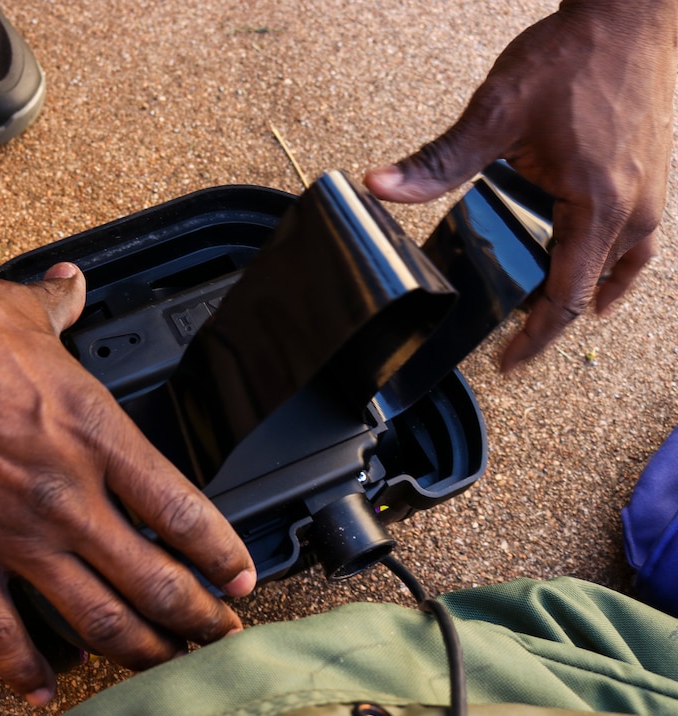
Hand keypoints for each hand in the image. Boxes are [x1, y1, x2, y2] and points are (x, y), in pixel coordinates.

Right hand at [0, 259, 255, 704]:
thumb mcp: (16, 310)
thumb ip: (58, 309)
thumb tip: (73, 288)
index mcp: (92, 432)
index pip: (181, 510)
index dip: (221, 553)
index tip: (240, 576)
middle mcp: (64, 492)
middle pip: (153, 581)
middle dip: (198, 619)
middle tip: (221, 637)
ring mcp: (12, 531)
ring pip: (95, 618)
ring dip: (138, 651)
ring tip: (164, 667)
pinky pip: (0, 631)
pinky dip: (26, 670)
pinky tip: (47, 690)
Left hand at [365, 0, 677, 370]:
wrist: (629, 15)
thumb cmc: (573, 57)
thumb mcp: (494, 113)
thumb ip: (438, 160)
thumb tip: (382, 185)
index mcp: (599, 204)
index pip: (565, 297)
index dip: (535, 339)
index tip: (508, 363)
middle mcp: (634, 209)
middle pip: (589, 289)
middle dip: (549, 321)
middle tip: (510, 339)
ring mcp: (651, 194)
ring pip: (619, 269)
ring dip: (580, 294)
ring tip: (541, 312)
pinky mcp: (652, 178)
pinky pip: (637, 243)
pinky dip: (612, 267)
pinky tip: (596, 274)